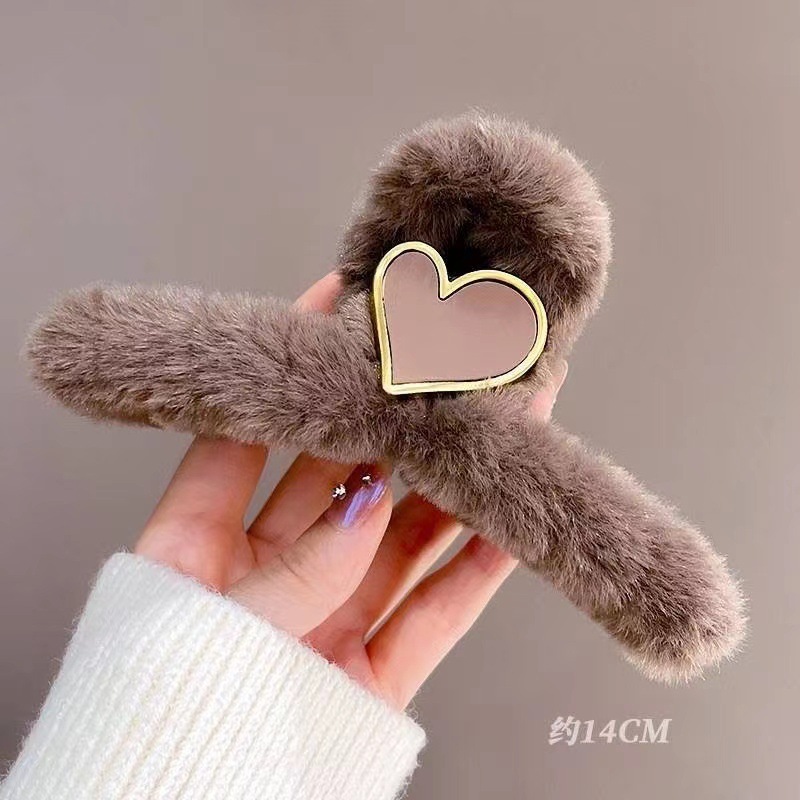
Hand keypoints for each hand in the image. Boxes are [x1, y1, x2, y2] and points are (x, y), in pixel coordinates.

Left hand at [135, 272, 566, 709]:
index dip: (291, 367)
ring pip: (402, 537)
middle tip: (437, 365)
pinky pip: (437, 611)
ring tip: (500, 425)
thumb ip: (300, 567)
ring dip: (454, 484)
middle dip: (392, 421)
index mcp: (195, 555)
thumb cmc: (169, 727)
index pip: (247, 434)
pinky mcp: (373, 674)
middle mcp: (266, 581)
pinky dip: (478, 569)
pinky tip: (513, 521)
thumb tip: (371, 498)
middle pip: (339, 479)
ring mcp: (325, 623)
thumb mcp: (216, 633)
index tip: (333, 304)